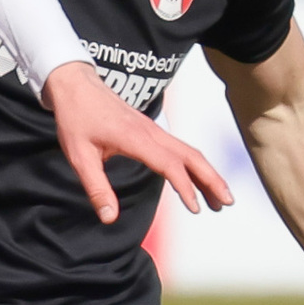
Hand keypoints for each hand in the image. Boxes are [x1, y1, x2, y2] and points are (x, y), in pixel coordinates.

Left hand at [42, 62, 232, 224]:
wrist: (76, 85)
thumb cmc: (76, 119)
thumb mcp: (79, 156)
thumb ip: (96, 188)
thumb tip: (109, 218)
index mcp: (135, 138)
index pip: (169, 163)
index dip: (185, 186)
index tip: (196, 208)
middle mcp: (151, 132)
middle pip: (191, 155)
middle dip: (212, 179)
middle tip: (227, 202)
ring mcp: (154, 129)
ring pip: (189, 151)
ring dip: (207, 173)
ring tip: (220, 198)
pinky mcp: (152, 130)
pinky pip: (181, 148)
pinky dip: (196, 165)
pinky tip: (200, 180)